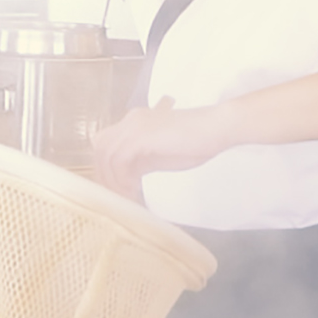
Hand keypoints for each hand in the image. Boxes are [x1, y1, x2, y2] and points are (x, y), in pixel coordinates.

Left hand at [92, 97, 229, 201]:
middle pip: (100, 148)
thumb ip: (142, 162)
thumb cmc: (196, 142)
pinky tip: (135, 189)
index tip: (117, 191)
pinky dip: (122, 178)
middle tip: (118, 197)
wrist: (217, 128)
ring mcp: (135, 125)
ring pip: (106, 154)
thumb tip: (127, 178)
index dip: (106, 169)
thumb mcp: (161, 155)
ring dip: (113, 180)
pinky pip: (119, 159)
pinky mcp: (141, 135)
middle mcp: (130, 120)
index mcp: (135, 122)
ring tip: (128, 197)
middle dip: (105, 175)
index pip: (106, 144)